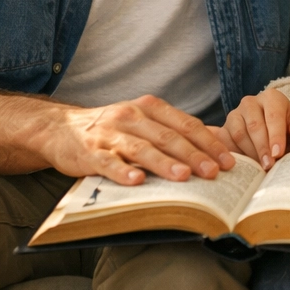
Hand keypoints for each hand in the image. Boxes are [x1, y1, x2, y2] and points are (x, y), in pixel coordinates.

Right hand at [37, 94, 235, 186]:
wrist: (61, 128)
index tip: (228, 161)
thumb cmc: (112, 129)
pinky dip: (123, 172)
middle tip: (214, 172)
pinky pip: (108, 162)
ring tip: (184, 176)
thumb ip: (172, 131)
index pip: (186, 124)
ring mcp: (110, 133)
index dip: (209, 142)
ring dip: (164, 163)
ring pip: (142, 148)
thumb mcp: (143, 122)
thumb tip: (214, 148)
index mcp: (149, 107)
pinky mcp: (89, 152)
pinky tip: (137, 181)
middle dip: (194, 155)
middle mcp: (131, 116)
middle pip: (168, 136)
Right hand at [222, 89, 289, 169]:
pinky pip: (225, 141)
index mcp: (272, 97)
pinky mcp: (224, 128)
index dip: (276, 136)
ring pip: (239, 134)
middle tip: (269, 165)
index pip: (273, 116)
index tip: (278, 153)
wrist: (273, 133)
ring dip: (250, 153)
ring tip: (259, 168)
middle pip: (255, 126)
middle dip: (262, 148)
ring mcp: (235, 114)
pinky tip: (245, 166)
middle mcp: (250, 102)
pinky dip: (234, 155)